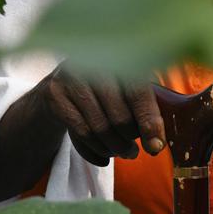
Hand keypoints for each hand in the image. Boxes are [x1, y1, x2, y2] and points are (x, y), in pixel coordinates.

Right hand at [41, 66, 165, 166]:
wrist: (57, 88)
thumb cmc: (102, 92)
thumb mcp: (124, 90)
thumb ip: (142, 106)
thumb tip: (157, 142)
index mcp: (120, 57)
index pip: (139, 92)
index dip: (149, 121)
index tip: (155, 145)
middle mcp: (96, 63)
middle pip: (119, 114)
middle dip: (129, 139)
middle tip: (134, 151)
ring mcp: (72, 76)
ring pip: (99, 126)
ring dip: (114, 147)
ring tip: (123, 153)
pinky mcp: (55, 93)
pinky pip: (80, 132)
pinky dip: (95, 150)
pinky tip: (104, 156)